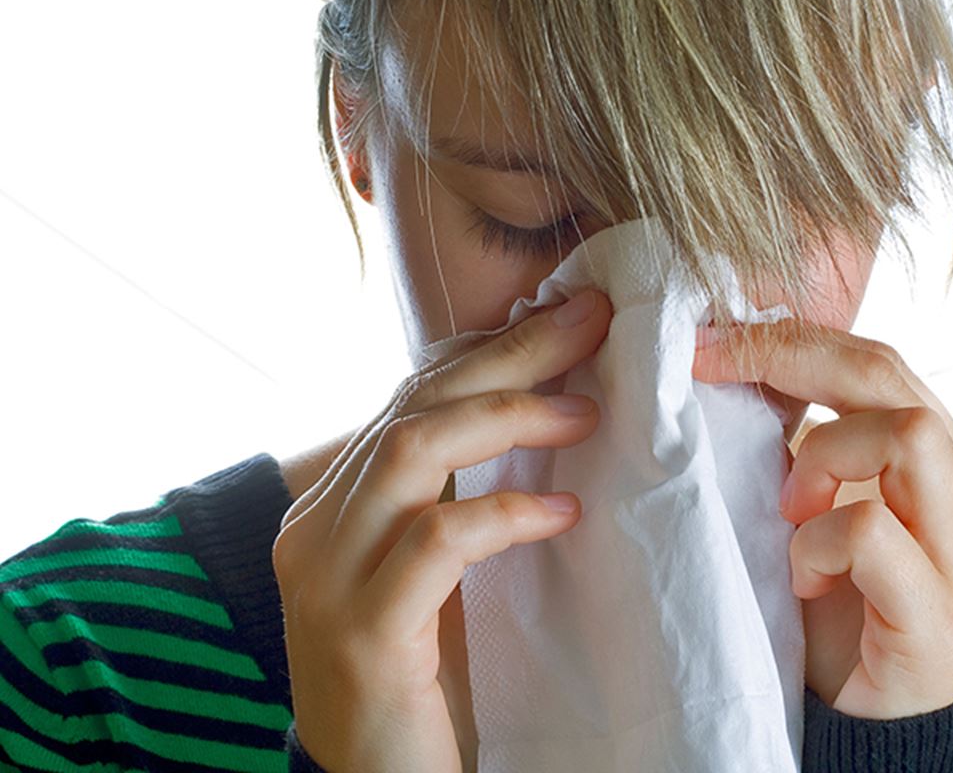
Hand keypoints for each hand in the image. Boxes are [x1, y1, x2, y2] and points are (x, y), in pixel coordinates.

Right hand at [272, 289, 612, 771]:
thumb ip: (452, 499)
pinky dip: (504, 515)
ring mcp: (329, 579)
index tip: (564, 319)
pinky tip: (564, 515)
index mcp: (334, 508)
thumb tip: (540, 415)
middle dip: (508, 356)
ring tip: (586, 412)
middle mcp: (316, 530)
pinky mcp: (363, 633)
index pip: (406, 399)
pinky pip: (437, 543)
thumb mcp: (433, 575)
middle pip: (414, 406)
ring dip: (508, 417)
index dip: (485, 351)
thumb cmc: (421, 679)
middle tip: (589, 322)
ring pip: (412, 451)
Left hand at [691, 321, 952, 718]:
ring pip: (906, 435)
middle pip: (891, 378)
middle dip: (789, 359)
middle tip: (710, 369)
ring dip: (821, 457)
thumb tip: (736, 364)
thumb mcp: (818, 509)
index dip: (792, 338)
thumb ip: (808, 446)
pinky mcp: (943, 617)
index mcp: (947, 463)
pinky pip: (873, 533)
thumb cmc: (835, 611)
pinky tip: (804, 576)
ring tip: (789, 512)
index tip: (710, 336)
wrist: (864, 722)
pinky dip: (820, 543)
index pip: (879, 363)